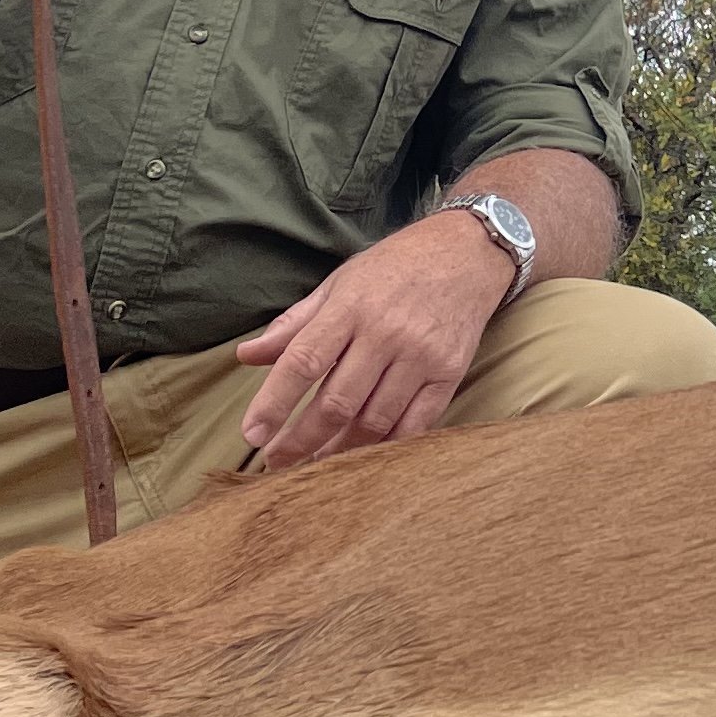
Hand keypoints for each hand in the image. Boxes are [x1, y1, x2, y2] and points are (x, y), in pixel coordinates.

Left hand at [231, 213, 513, 466]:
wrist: (469, 254)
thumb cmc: (394, 268)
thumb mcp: (339, 284)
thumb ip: (294, 324)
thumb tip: (247, 356)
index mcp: (351, 306)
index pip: (304, 361)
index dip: (274, 402)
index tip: (253, 434)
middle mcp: (386, 333)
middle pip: (337, 402)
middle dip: (301, 440)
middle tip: (277, 461)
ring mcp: (421, 356)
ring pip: (374, 420)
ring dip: (341, 450)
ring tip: (316, 462)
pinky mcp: (449, 373)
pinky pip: (414, 425)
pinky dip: (385, 445)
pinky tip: (363, 453)